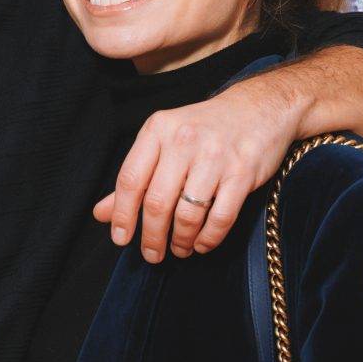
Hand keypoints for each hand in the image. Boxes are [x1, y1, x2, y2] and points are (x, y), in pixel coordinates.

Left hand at [96, 74, 303, 261]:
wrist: (260, 107)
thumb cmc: (205, 128)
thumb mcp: (164, 141)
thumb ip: (135, 177)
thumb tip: (101, 213)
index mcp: (158, 130)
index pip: (130, 179)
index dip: (123, 215)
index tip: (121, 239)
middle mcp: (184, 140)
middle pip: (157, 202)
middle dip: (152, 236)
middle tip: (152, 254)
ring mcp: (215, 156)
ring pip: (188, 213)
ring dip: (181, 240)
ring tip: (179, 249)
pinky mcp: (243, 172)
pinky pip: (221, 217)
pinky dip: (208, 238)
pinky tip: (202, 244)